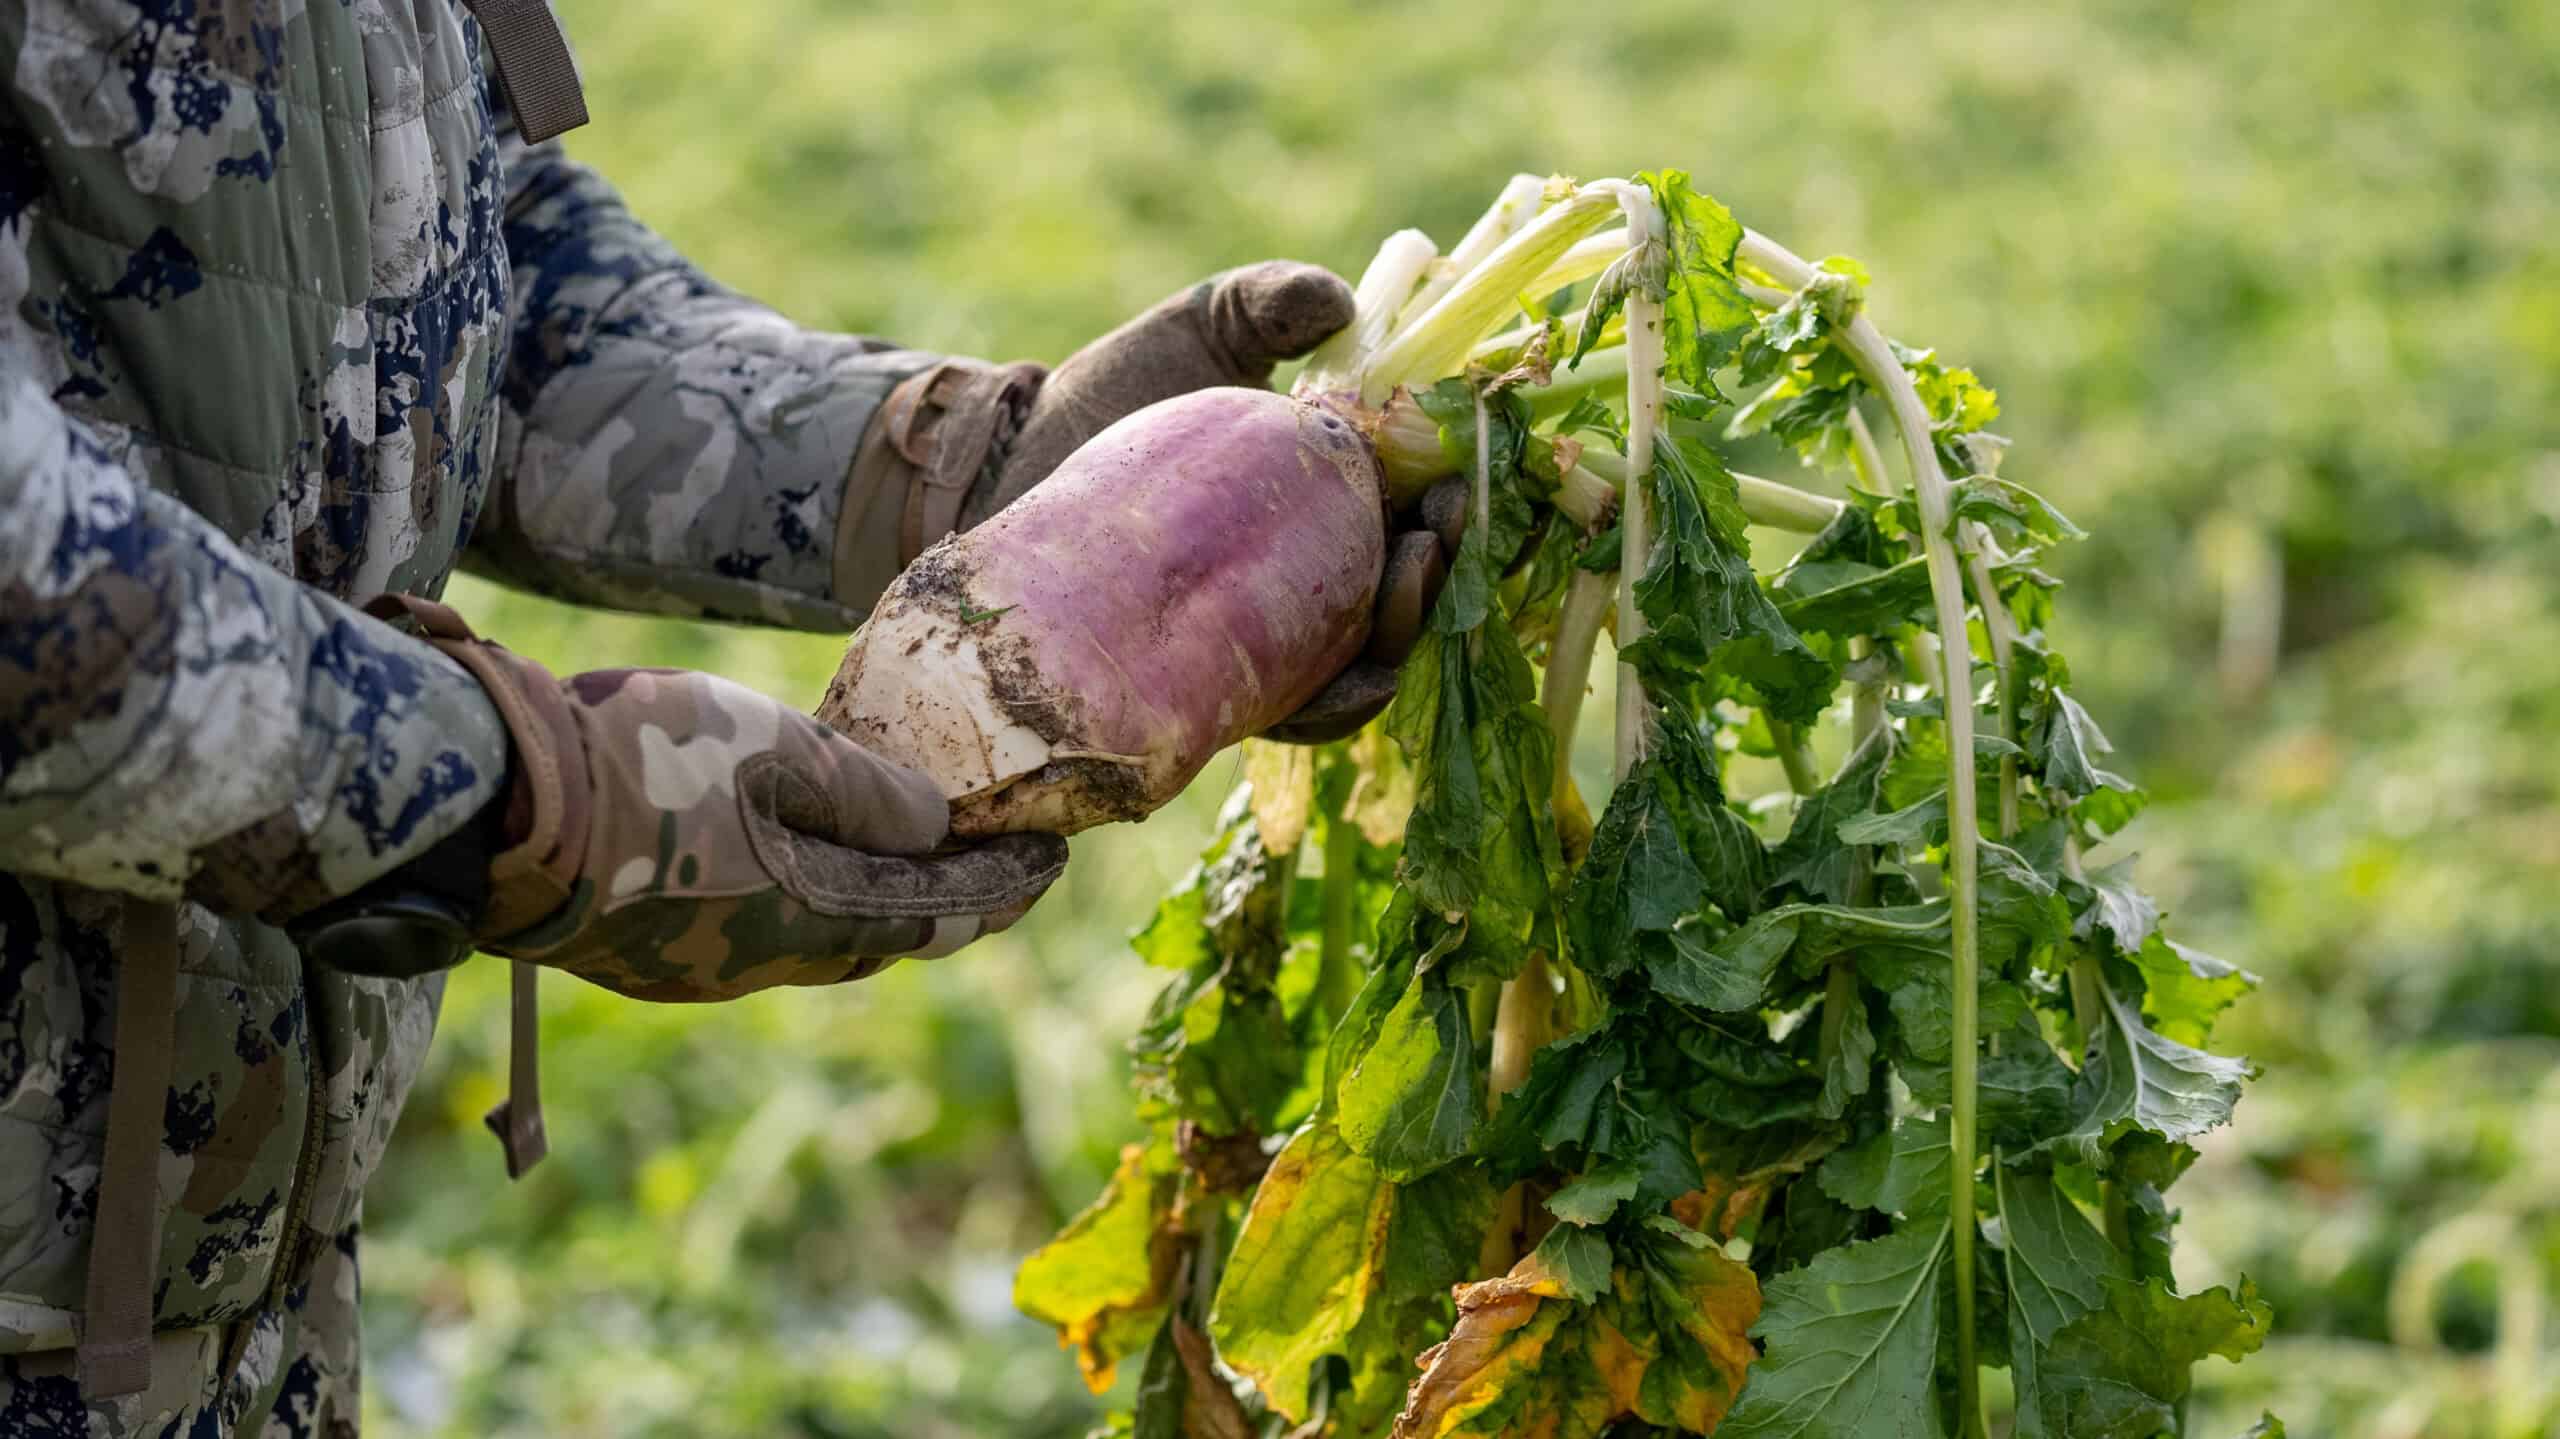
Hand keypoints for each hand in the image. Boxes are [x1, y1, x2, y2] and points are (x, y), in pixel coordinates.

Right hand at [374, 597, 1065, 1000]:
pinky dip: (800, 902)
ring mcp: (691, 968)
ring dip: (869, 907)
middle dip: (944, 904)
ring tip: (906, 868)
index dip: (1000, 887)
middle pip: (881, 939)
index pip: (937, 915)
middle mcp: (759, 964)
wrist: (487, 805)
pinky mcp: (639, 954)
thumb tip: (935, 826)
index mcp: (810, 920)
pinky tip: (792, 868)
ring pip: (813, 943)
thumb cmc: (641, 765)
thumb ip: (865, 791)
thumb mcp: (772, 751)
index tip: (1053, 861)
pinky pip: (750, 935)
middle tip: (994, 868)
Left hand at [865, 262, 1451, 747]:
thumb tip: (1340, 302)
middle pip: (1402, 590)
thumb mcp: (1199, 333)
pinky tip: (1368, 678)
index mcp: (1323, 498)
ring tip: (1408, 579)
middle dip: (1439, 569)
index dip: (1450, 503)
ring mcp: (1266, 634)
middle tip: (1435, 531)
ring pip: (1364, 656)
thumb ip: (1266, 304)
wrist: (1002, 466)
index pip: (1411, 511)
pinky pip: (1300, 710)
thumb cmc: (1107, 393)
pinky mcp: (1216, 685)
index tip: (1457, 480)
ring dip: (1406, 630)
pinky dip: (1344, 702)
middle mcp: (1305, 574)